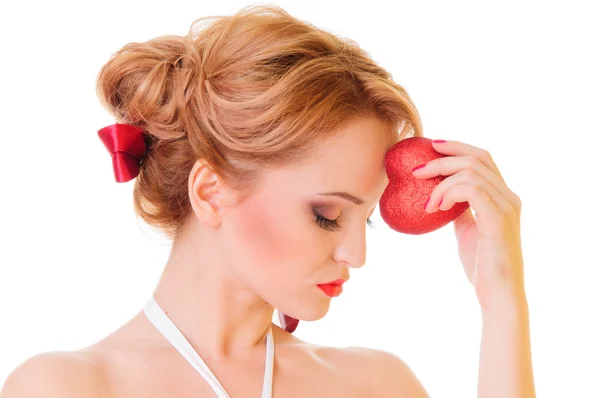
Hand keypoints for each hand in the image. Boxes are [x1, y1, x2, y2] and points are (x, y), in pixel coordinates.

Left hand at [412, 140, 524, 308]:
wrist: (497, 294)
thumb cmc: (481, 265)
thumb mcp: (466, 230)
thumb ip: (459, 210)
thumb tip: (439, 196)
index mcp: (503, 197)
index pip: (483, 158)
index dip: (457, 147)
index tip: (431, 147)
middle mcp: (509, 197)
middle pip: (477, 157)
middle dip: (443, 157)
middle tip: (417, 170)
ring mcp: (506, 206)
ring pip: (471, 171)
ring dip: (441, 181)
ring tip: (427, 201)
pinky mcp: (498, 219)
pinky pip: (471, 190)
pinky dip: (448, 193)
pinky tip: (436, 208)